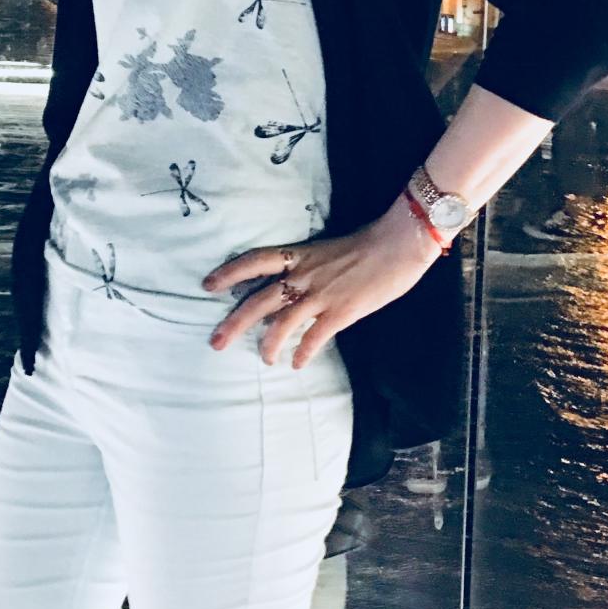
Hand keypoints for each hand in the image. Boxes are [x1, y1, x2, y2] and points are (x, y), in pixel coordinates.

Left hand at [200, 195, 445, 367]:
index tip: (207, 285)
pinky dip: (303, 353)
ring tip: (265, 359)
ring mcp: (322, 294)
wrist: (399, 243)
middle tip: (215, 342)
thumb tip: (288, 288)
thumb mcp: (326, 250)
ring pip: (282, 323)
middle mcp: (304, 275)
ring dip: (268, 345)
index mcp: (300, 255)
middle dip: (234, 323)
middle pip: (259, 300)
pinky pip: (315, 337)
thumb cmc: (366, 244)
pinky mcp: (342, 311)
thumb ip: (306, 268)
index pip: (255, 261)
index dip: (229, 272)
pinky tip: (296, 364)